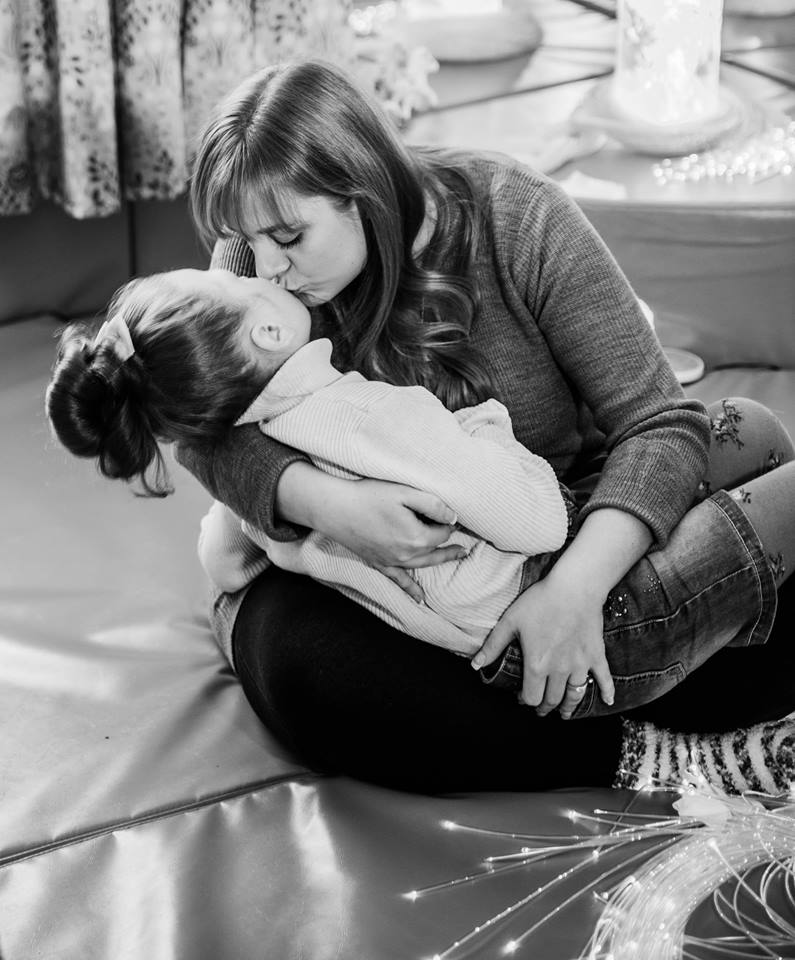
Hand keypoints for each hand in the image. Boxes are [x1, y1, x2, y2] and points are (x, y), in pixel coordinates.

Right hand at [322, 478, 466, 601]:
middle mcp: (407, 554)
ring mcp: (392, 561)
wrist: (335, 507)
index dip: (449, 523)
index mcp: (416, 537)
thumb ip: (433, 505)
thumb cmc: (369, 495)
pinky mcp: (378, 563)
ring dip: (440, 561)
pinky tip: (420, 599)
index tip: (453, 516)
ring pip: (422, 564)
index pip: (442, 532)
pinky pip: (398, 579)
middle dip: (451, 547)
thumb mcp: (405, 492)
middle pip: (436, 551)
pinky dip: (410, 589)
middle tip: (466, 547)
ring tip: (455, 558)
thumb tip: (454, 518)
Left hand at [472, 573, 614, 716]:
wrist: (574, 587)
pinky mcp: (596, 655)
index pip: (532, 697)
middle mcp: (559, 670)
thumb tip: (475, 665)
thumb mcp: (510, 621)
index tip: (522, 698)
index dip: (525, 700)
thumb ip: (493, 646)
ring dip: (569, 706)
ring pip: (575, 695)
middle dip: (545, 706)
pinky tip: (609, 701)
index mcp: (537, 665)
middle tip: (541, 708)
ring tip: (564, 712)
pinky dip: (607, 691)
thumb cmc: (540, 602)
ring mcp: (580, 664)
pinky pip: (604, 678)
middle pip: (552, 700)